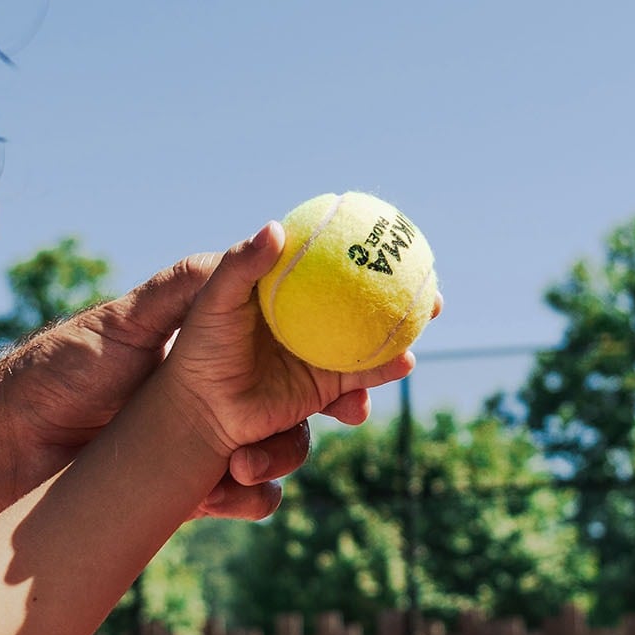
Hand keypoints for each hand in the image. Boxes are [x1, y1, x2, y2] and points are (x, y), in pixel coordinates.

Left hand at [0, 251, 372, 525]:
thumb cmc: (55, 372)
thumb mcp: (123, 323)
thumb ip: (191, 287)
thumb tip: (268, 237)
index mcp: (217, 331)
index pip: (304, 317)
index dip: (358, 320)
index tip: (409, 325)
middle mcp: (227, 379)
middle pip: (314, 385)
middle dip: (345, 396)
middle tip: (355, 409)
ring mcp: (215, 433)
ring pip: (289, 445)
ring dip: (282, 457)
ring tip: (242, 467)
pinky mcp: (195, 483)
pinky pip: (250, 497)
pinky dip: (248, 499)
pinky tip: (222, 492)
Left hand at [150, 225, 417, 459]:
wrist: (202, 407)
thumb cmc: (201, 347)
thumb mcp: (217, 300)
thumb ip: (242, 265)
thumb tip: (276, 227)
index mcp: (293, 287)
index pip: (340, 261)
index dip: (372, 252)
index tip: (401, 241)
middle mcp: (314, 315)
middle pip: (369, 299)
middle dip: (407, 293)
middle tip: (434, 290)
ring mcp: (322, 349)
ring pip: (374, 337)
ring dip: (403, 331)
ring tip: (422, 324)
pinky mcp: (325, 387)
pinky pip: (362, 375)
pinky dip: (384, 369)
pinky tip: (402, 363)